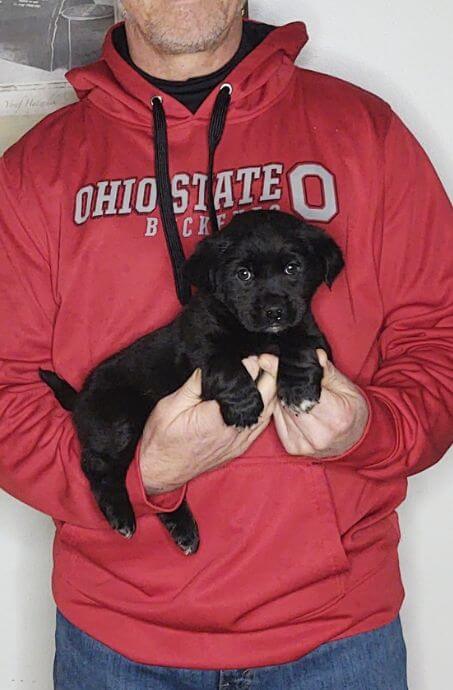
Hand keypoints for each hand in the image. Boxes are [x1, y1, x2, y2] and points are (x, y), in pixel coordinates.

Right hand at [139, 357, 276, 492]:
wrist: (161, 470)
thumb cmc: (162, 439)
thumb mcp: (171, 405)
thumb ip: (195, 384)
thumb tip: (212, 365)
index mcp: (217, 417)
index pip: (245, 385)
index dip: (251, 365)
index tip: (250, 354)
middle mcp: (233, 430)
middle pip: (264, 396)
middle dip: (266, 373)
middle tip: (261, 358)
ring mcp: (239, 441)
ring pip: (268, 410)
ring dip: (270, 390)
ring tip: (264, 372)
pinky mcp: (240, 447)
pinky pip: (263, 424)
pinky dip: (267, 407)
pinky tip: (263, 396)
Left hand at [260, 350, 368, 457]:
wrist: (356, 440)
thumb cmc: (353, 411)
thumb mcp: (347, 387)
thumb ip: (327, 371)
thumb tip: (314, 355)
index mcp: (336, 416)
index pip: (302, 392)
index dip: (282, 374)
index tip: (267, 359)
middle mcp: (319, 435)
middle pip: (287, 401)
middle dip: (279, 383)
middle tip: (276, 368)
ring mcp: (304, 444)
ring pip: (279, 411)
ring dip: (280, 396)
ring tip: (291, 389)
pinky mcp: (293, 447)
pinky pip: (278, 421)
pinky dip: (280, 409)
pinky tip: (291, 404)